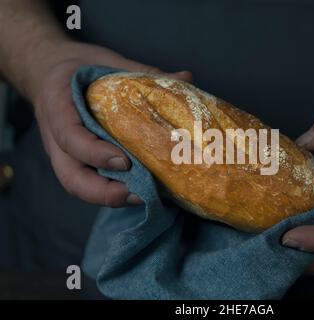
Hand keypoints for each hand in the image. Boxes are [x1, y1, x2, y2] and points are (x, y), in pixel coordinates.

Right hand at [28, 41, 192, 206]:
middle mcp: (55, 136)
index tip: (125, 161)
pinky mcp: (75, 160)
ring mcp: (63, 153)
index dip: (94, 153)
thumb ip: (141, 72)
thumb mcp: (106, 60)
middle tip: (139, 193)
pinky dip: (111, 190)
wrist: (49, 70)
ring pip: (77, 186)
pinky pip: (88, 181)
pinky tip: (139, 190)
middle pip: (70, 177)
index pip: (69, 136)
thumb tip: (186, 77)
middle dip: (103, 193)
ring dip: (110, 198)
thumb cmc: (78, 65)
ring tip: (144, 197)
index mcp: (58, 105)